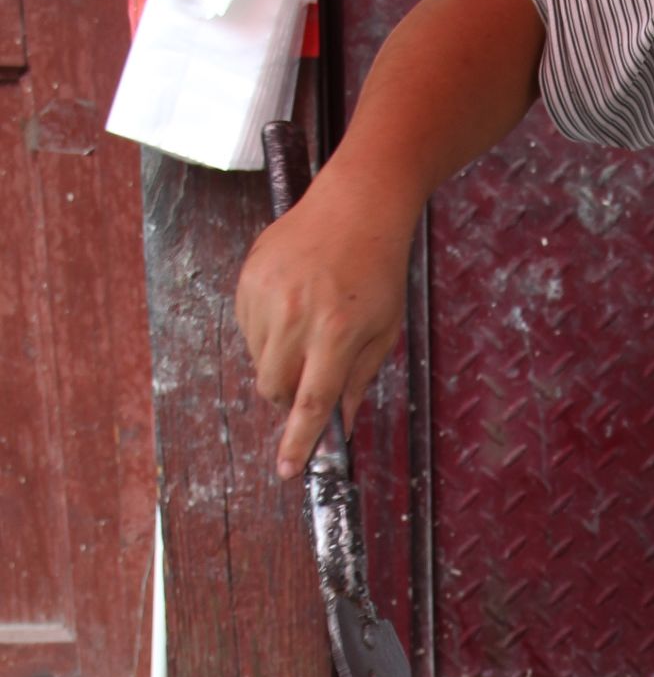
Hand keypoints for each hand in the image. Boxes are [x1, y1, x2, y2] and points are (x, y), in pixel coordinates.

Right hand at [235, 170, 412, 475]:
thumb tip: (339, 425)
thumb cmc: (378, 270)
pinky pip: (248, 329)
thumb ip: (357, 380)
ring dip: (280, 362)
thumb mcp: (383, 331)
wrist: (356, 206)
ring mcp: (267, 295)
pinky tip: (293, 305)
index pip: (309, 402)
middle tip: (312, 376)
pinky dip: (267, 333)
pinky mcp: (248, 279)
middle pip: (274, 388)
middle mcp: (296, 315)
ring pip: (259, 361)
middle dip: (289, 397)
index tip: (287, 471)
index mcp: (337, 332)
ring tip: (310, 326)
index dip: (298, 442)